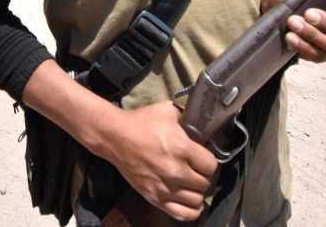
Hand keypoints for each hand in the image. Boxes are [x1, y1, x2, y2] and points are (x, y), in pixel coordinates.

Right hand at [99, 101, 218, 221]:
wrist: (114, 137)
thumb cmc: (141, 122)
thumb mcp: (167, 110)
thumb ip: (187, 117)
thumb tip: (200, 121)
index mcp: (181, 149)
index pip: (211, 166)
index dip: (209, 162)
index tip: (203, 158)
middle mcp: (176, 172)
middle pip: (205, 184)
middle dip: (203, 176)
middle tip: (197, 170)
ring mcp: (165, 188)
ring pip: (196, 201)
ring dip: (196, 192)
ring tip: (191, 184)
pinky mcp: (154, 198)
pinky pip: (182, 214)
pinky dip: (190, 210)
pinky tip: (188, 200)